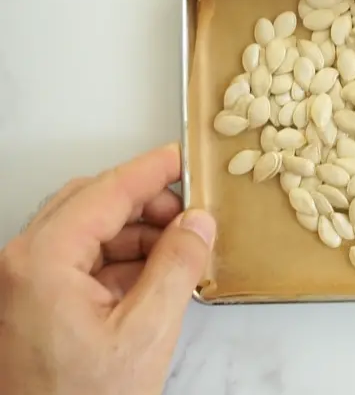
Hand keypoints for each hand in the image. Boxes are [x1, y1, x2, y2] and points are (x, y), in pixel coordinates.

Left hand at [0, 143, 215, 394]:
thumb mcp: (146, 331)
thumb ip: (177, 266)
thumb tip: (197, 223)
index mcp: (42, 262)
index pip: (105, 193)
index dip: (150, 172)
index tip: (180, 159)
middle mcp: (22, 264)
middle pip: (89, 204)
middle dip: (144, 203)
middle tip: (188, 212)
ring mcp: (22, 284)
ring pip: (84, 231)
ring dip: (133, 232)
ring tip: (179, 249)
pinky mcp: (31, 303)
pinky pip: (77, 260)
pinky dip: (118, 259)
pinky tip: (153, 274)